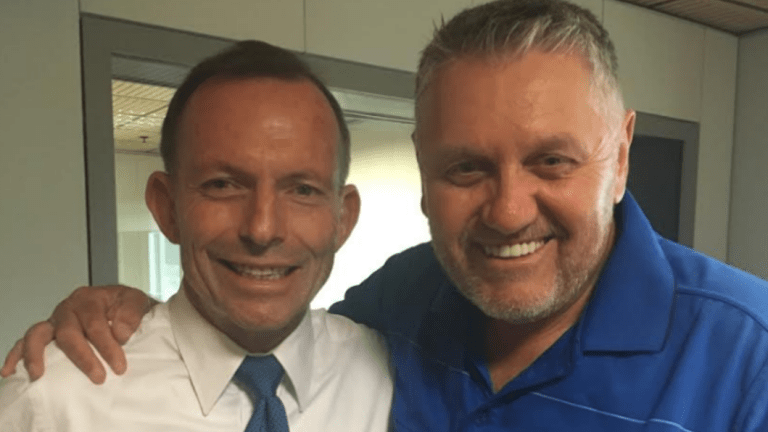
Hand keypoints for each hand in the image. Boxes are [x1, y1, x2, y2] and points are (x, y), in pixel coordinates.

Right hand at [0, 285, 156, 383]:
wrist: (122, 306)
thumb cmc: (126, 306)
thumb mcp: (137, 301)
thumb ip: (131, 313)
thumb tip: (120, 333)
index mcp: (89, 298)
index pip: (94, 324)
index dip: (107, 346)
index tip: (119, 366)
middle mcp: (67, 308)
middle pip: (68, 333)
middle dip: (83, 357)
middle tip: (99, 377)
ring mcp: (54, 321)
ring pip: (38, 334)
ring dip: (36, 355)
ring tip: (39, 375)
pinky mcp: (47, 333)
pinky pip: (25, 342)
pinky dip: (16, 355)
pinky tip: (9, 371)